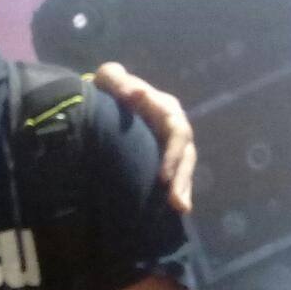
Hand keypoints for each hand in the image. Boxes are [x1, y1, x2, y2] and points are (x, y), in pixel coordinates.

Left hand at [92, 61, 195, 213]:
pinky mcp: (164, 156)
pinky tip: (174, 211)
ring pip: (184, 167)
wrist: (105, 100)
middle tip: (174, 202)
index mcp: (164, 107)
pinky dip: (176, 191)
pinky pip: (175, 175)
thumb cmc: (109, 89)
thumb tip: (135, 93)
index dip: (173, 154)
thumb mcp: (109, 78)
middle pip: (185, 154)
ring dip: (183, 188)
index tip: (162, 177)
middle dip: (182, 178)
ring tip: (180, 208)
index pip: (176, 131)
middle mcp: (173, 126)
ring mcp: (169, 143)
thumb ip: (118, 80)